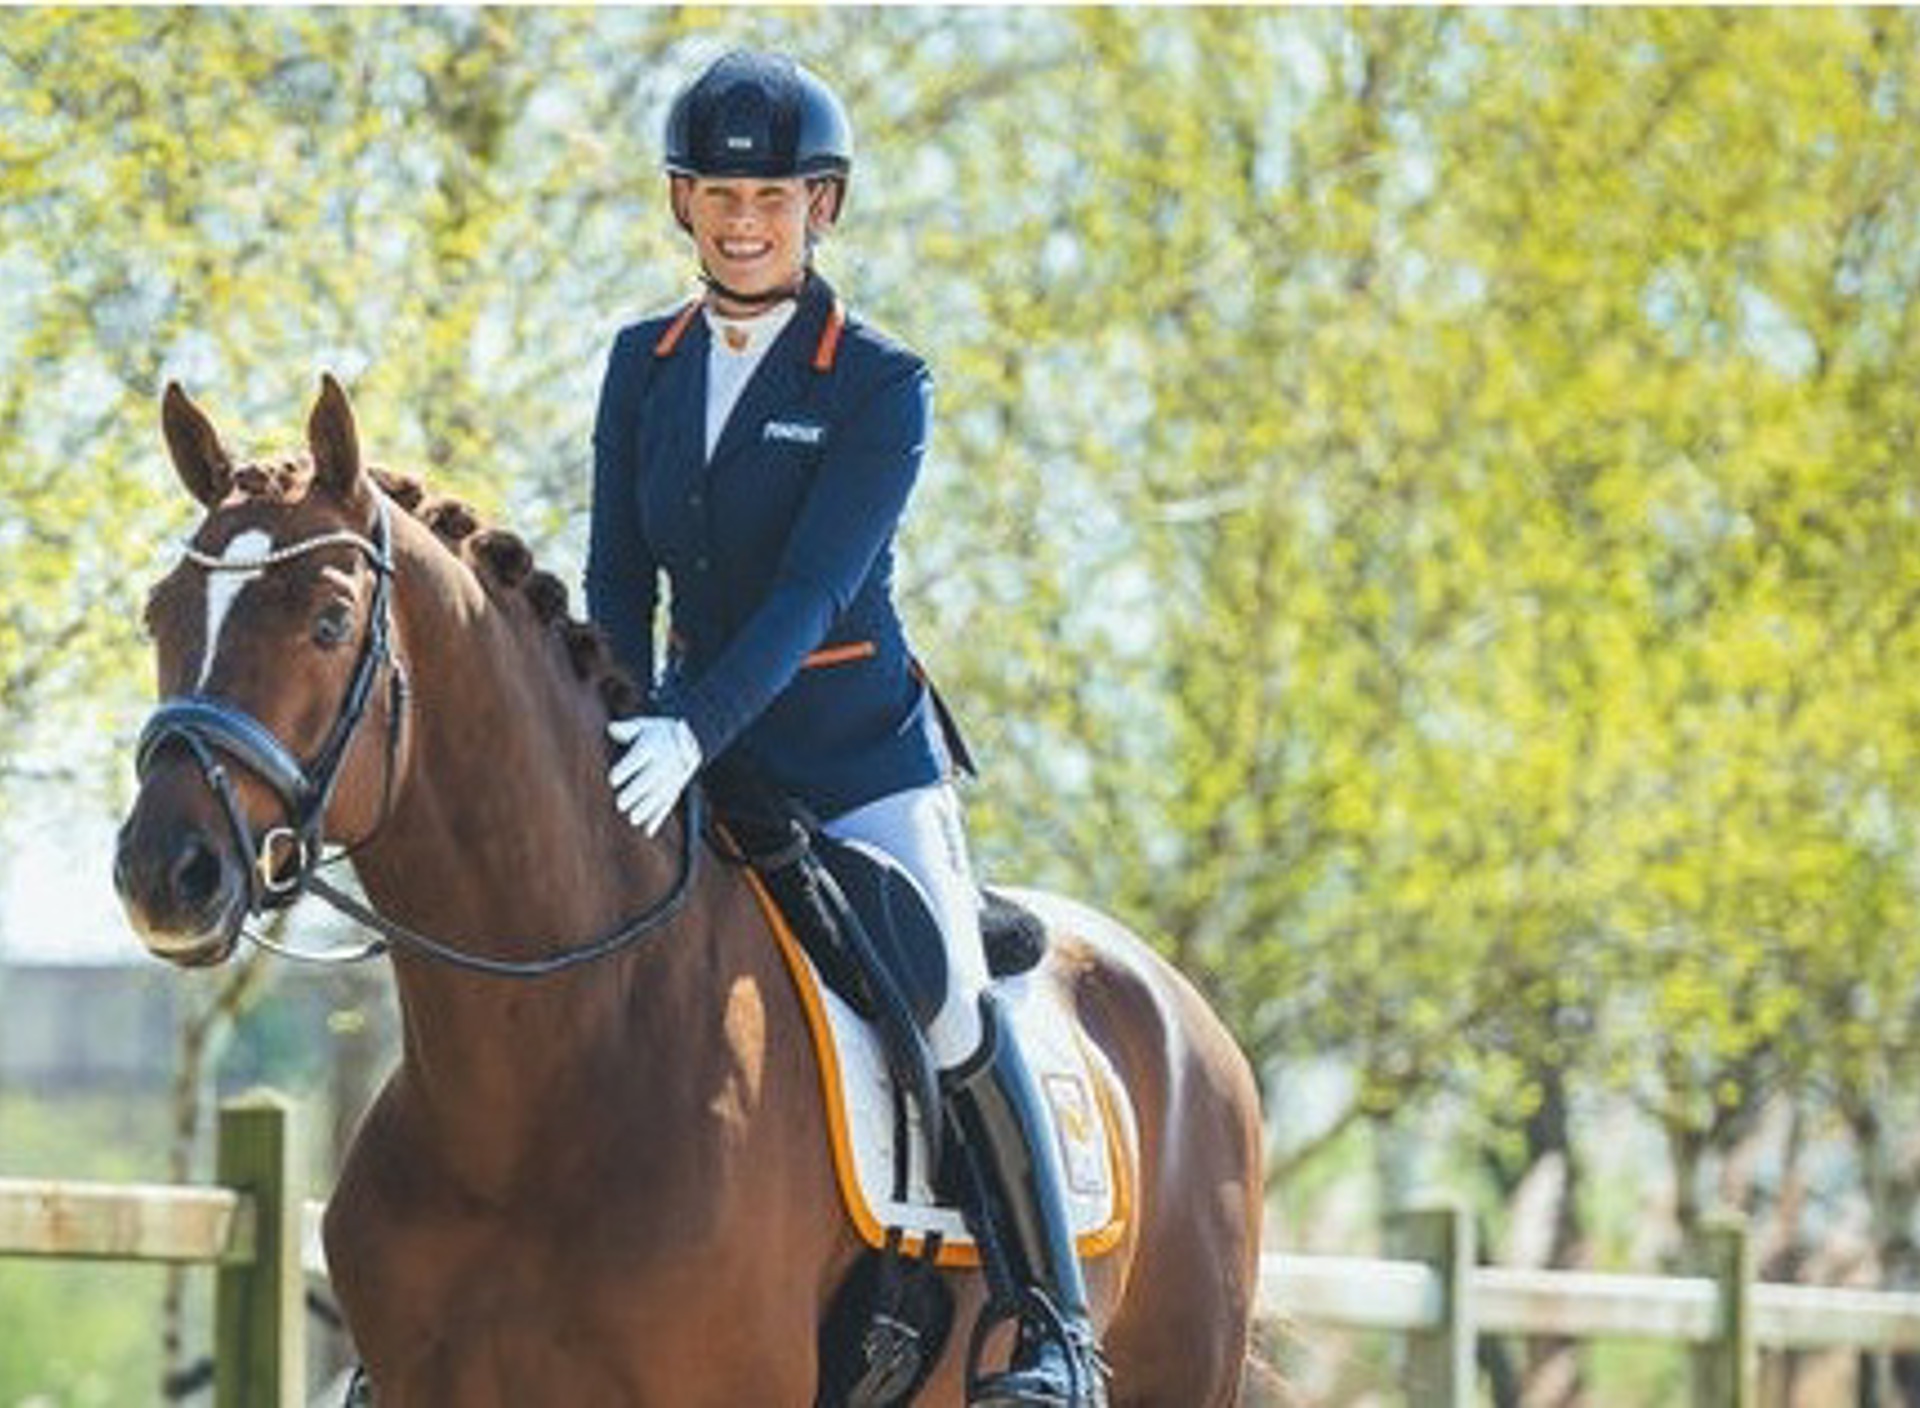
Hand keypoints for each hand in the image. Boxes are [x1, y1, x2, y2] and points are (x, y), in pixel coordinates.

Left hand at [606, 715, 702, 834]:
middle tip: (620, 804)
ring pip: (659, 795)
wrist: (694, 737)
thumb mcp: (645, 725)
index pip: (638, 757)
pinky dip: (659, 819)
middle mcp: (664, 763)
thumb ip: (627, 729)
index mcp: (653, 746)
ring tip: (633, 819)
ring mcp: (672, 778)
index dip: (626, 768)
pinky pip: (668, 805)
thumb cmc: (658, 732)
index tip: (613, 779)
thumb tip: (611, 728)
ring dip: (647, 808)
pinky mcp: (676, 789)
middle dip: (636, 792)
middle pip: (649, 779)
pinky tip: (648, 831)